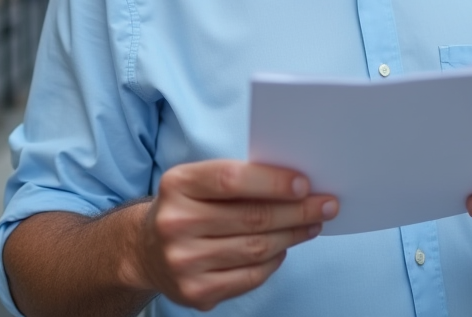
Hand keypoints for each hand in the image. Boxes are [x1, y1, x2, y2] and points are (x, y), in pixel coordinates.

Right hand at [129, 160, 337, 309]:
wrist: (146, 250)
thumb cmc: (186, 207)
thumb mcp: (198, 181)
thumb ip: (238, 179)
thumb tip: (296, 185)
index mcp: (177, 185)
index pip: (231, 180)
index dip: (272, 182)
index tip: (305, 184)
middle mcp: (175, 224)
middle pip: (252, 217)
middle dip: (297, 211)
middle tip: (325, 205)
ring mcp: (184, 262)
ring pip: (256, 248)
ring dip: (293, 235)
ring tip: (312, 224)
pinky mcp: (195, 292)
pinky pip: (250, 277)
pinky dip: (274, 261)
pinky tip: (284, 248)